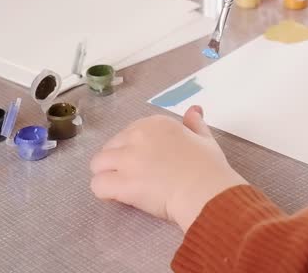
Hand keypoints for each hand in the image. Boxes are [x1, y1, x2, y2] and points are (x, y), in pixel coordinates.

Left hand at [90, 106, 246, 231]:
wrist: (206, 190)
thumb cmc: (209, 166)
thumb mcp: (205, 138)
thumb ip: (195, 123)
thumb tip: (194, 109)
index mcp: (157, 124)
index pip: (129, 133)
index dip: (134, 149)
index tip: (148, 163)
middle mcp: (137, 136)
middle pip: (110, 147)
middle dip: (117, 161)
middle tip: (134, 177)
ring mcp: (127, 159)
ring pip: (98, 164)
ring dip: (107, 175)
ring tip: (122, 188)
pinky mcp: (121, 182)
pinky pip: (97, 185)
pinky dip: (105, 192)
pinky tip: (118, 198)